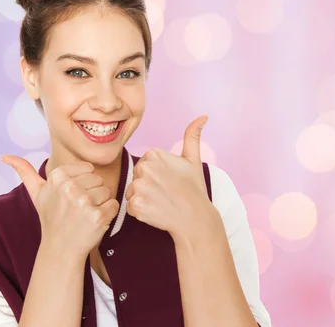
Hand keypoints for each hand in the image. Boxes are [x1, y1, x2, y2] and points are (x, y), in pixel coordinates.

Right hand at [1, 155, 119, 257]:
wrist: (60, 248)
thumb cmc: (51, 217)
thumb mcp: (36, 193)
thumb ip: (24, 171)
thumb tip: (5, 156)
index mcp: (57, 176)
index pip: (89, 168)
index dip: (84, 182)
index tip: (72, 196)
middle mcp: (69, 187)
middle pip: (99, 179)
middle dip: (93, 193)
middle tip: (78, 208)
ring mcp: (84, 202)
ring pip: (107, 191)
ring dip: (101, 203)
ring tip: (85, 214)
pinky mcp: (97, 216)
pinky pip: (115, 204)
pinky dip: (109, 213)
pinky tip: (95, 221)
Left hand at [125, 115, 221, 239]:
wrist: (195, 218)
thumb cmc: (194, 189)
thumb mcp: (193, 160)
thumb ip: (192, 136)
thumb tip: (203, 116)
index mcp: (154, 154)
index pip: (145, 165)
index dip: (156, 175)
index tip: (169, 181)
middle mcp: (144, 168)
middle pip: (136, 177)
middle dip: (148, 186)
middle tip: (166, 192)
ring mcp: (139, 187)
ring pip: (132, 192)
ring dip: (143, 199)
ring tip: (161, 202)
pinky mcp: (135, 205)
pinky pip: (131, 207)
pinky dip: (141, 212)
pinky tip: (156, 211)